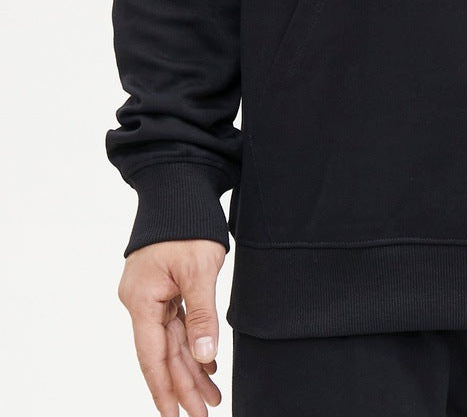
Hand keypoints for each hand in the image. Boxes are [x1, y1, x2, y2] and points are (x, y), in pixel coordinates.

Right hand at [117, 239, 226, 416]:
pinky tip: (206, 362)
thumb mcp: (199, 268)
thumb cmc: (186, 222)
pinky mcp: (164, 286)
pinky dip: (192, 342)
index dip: (164, 389)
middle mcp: (141, 301)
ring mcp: (152, 294)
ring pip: (172, 340)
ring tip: (211, 396)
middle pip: (162, 353)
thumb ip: (201, 314)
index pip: (152, 356)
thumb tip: (204, 356)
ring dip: (191, 367)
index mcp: (142, 300)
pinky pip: (177, 322)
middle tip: (204, 412)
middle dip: (183, 385)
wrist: (179, 185)